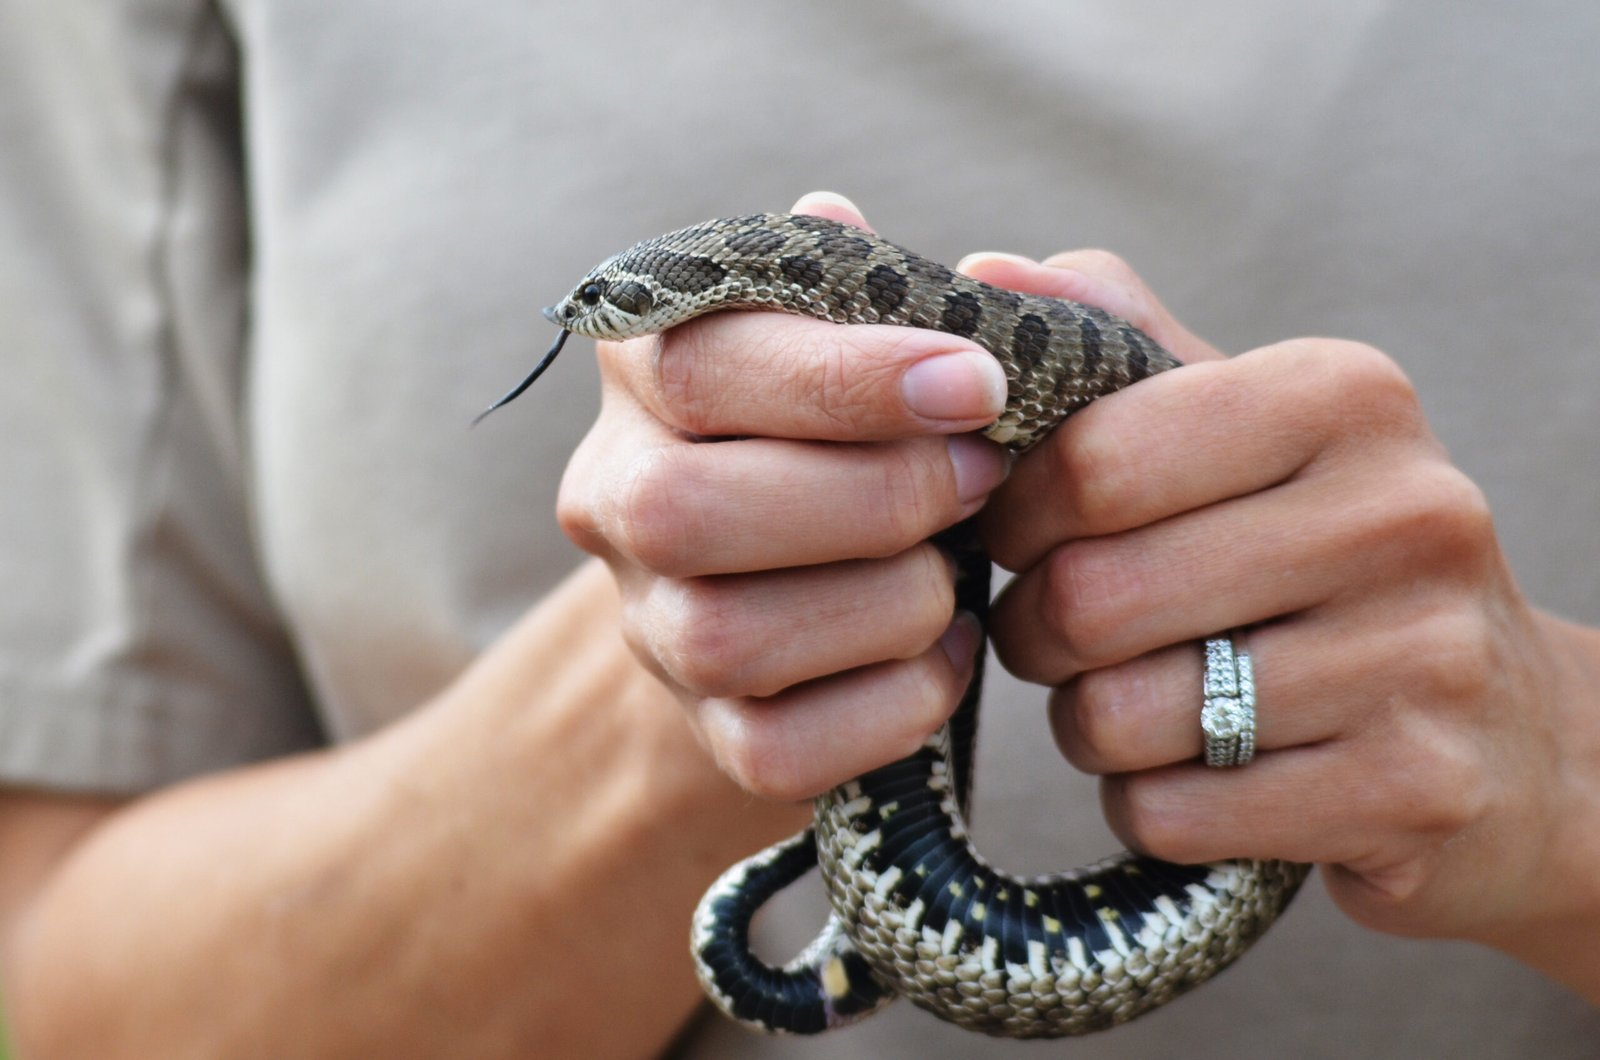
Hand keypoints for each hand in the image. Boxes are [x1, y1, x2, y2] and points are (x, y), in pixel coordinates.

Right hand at [558, 194, 1010, 798]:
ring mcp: (651, 629)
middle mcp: (617, 499)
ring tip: (956, 571)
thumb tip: (831, 220)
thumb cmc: (852, 424)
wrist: (806, 577)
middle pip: (688, 513)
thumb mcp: (848, 336)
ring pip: (729, 640)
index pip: (708, 369)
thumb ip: (848, 285)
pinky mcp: (707, 732)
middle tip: (981, 476)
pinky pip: (780, 751)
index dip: (846, 379)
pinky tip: (942, 652)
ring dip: (887, 604)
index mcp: (643, 374)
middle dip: (869, 498)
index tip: (979, 382)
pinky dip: (892, 705)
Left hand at [970, 249, 1599, 967]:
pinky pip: (1170, 812)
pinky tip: (1200, 773)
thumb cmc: (1329, 561)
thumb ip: (1118, 348)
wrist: (1515, 737)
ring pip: (1120, 716)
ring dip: (1087, 725)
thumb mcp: (1246, 432)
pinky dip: (1146, 803)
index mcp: (1346, 395)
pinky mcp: (1415, 789)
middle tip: (1060, 634)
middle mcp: (1407, 511)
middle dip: (1038, 632)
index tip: (1020, 533)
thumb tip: (983, 275)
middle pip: (1092, 596)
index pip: (1092, 458)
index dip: (1016, 514)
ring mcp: (1425, 658)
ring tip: (1138, 701)